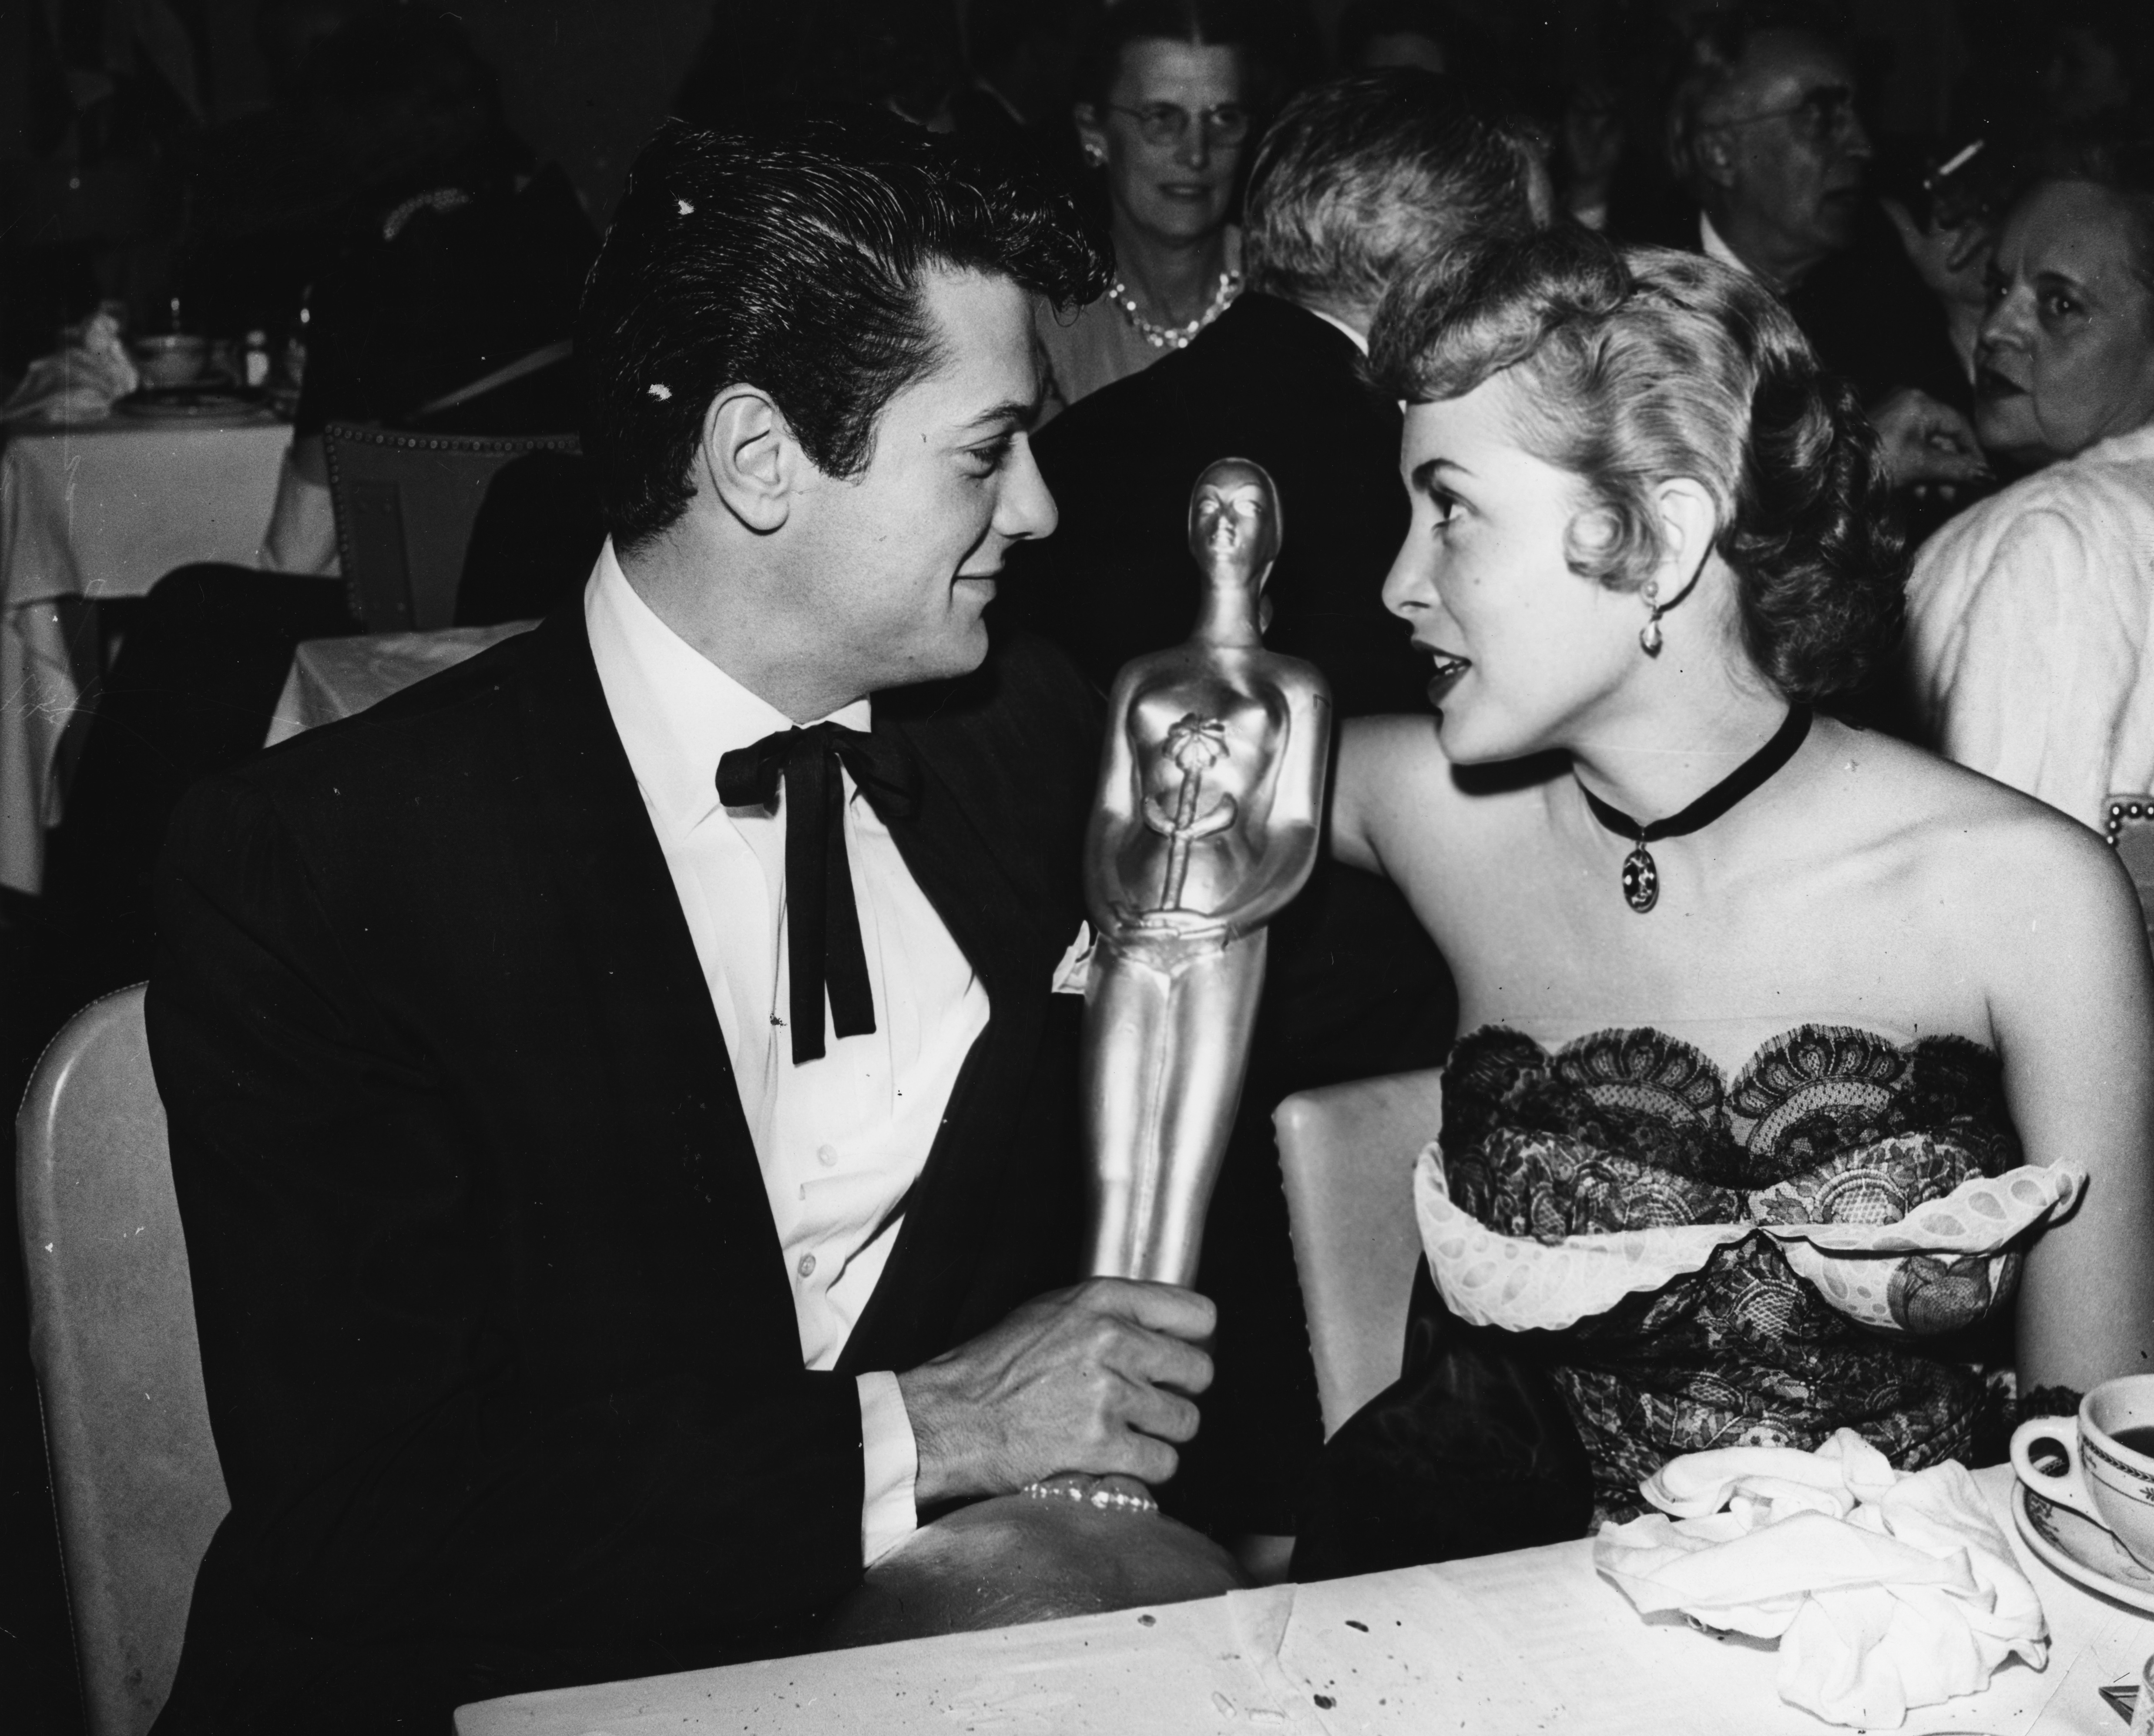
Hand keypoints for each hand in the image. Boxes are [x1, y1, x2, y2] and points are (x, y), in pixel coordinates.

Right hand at [898, 1277, 1215, 1504]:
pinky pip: (1162, 1464)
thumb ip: (1109, 1313)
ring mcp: (1109, 1393)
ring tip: (1125, 1434)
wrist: (948, 1417)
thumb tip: (1160, 1328)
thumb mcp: (1051, 1312)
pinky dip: (1144, 1471)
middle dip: (1177, 1391)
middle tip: (1147, 1402)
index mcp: (1102, 1300)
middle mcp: (1112, 1340)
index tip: (1177, 1357)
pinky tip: (1115, 1462)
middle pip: (1198, 1371)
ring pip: (1185, 1421)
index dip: (1192, 1340)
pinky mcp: (1101, 1445)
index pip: (1197, 1314)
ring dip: (1161, 1434)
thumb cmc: (993, 1367)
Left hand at [1868, 386, 1990, 492]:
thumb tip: (1988, 475)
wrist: (1829, 473)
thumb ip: (1957, 469)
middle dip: (1951, 469)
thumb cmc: (1875, 463)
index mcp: (1919, 402)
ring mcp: (1891, 416)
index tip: (1982, 475)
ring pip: (1924, 446)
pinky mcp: (1880, 432)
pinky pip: (1907, 449)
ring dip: (1934, 474)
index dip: (1972, 452)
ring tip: (1940, 498)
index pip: (1959, 425)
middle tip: (1958, 495)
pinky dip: (1916, 469)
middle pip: (1941, 437)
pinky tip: (1919, 492)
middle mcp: (1907, 402)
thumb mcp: (1921, 466)